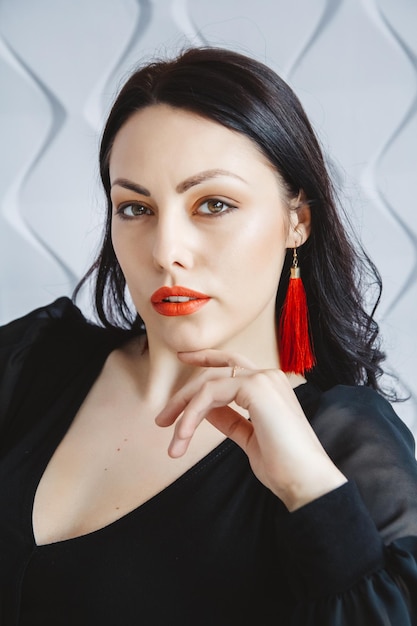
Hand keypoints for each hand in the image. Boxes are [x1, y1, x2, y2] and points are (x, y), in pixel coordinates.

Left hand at [155, 349, 346, 510]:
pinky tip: (184, 436)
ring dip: (184, 410)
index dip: (205, 358)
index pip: (231, 363)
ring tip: (173, 440)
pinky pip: (210, 394)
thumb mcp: (249, 437)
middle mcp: (268, 376)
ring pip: (208, 382)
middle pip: (214, 370)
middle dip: (184, 392)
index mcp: (269, 385)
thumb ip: (230, 419)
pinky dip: (191, 415)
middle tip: (162, 418)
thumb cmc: (283, 465)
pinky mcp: (256, 387)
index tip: (183, 359)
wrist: (305, 480)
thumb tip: (206, 410)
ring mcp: (263, 378)